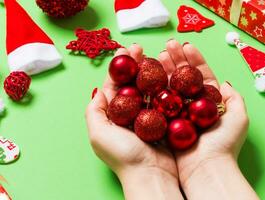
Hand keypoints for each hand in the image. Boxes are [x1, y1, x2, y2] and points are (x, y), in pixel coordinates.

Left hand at [85, 44, 182, 199]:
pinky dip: (165, 86)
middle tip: (141, 48)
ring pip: (149, 89)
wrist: (152, 176)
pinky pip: (163, 99)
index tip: (126, 50)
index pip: (115, 85)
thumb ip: (94, 111)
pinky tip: (168, 73)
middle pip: (132, 83)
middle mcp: (130, 114)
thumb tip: (97, 90)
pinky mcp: (164, 121)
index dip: (119, 67)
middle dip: (136, 65)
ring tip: (155, 55)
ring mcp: (148, 117)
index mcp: (113, 115)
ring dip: (151, 72)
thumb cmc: (124, 156)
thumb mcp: (99, 134)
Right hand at [158, 40, 255, 199]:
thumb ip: (234, 98)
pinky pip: (160, 101)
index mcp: (210, 102)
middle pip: (184, 78)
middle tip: (168, 46)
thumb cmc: (224, 144)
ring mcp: (178, 112)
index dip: (194, 59)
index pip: (202, 75)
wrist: (205, 169)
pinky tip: (151, 74)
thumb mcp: (239, 118)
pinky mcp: (166, 121)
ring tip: (158, 55)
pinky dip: (156, 88)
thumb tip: (225, 83)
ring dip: (165, 70)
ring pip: (171, 86)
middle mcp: (193, 106)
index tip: (186, 45)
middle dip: (177, 60)